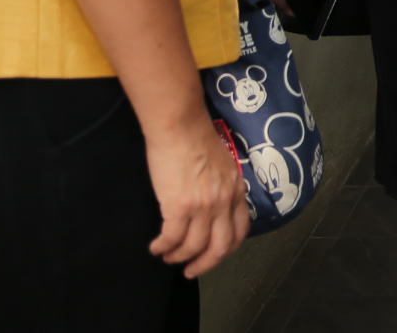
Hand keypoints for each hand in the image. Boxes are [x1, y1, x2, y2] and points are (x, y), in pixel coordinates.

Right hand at [144, 116, 249, 277]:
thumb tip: (214, 208)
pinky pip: (172, 238)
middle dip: (205, 264)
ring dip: (179, 257)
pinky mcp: (180, 206)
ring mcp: (203, 206)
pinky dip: (163, 247)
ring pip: (194, 246)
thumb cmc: (196, 139)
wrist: (179, 125)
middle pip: (220, 247)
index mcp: (236, 190)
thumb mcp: (223, 165)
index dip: (226, 250)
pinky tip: (156, 247)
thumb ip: (223, 188)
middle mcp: (224, 201)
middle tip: (190, 270)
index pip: (240, 231)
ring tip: (168, 256)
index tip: (213, 256)